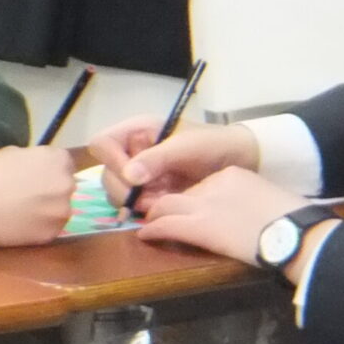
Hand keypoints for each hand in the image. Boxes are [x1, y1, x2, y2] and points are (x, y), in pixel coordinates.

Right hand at [0, 145, 75, 246]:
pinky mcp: (51, 233)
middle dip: (51, 190)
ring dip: (47, 210)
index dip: (49, 170)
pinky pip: (51, 229)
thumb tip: (40, 168)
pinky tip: (21, 225)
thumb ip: (34, 159)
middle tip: (28, 196)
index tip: (36, 177)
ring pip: (60, 210)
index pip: (65, 163)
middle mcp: (66, 184)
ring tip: (23, 213)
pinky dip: (39, 228)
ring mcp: (61, 211)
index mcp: (57, 160)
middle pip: (65, 186)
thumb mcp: (13, 152)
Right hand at [89, 116, 258, 216]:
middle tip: (143, 199)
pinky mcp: (151, 194)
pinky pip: (134, 207)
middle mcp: (133, 152)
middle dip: (121, 189)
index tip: (131, 175)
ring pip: (116, 192)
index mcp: (137, 132)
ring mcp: (141, 175)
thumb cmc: (214, 144)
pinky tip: (160, 210)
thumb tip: (129, 176)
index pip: (102, 144)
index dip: (110, 161)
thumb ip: (157, 158)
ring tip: (156, 203)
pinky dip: (142, 212)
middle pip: (105, 173)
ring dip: (131, 202)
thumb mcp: (187, 147)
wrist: (241, 161)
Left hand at [135, 165, 309, 266]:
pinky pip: (166, 225)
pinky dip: (153, 230)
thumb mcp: (268, 202)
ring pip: (167, 205)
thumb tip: (248, 217)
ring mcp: (204, 205)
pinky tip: (145, 236)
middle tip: (158, 215)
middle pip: (182, 192)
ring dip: (155, 215)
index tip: (190, 207)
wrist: (294, 233)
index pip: (204, 184)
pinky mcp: (199, 226)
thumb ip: (250, 203)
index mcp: (234, 176)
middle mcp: (214, 185)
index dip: (193, 197)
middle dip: (168, 204)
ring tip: (147, 224)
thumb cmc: (291, 221)